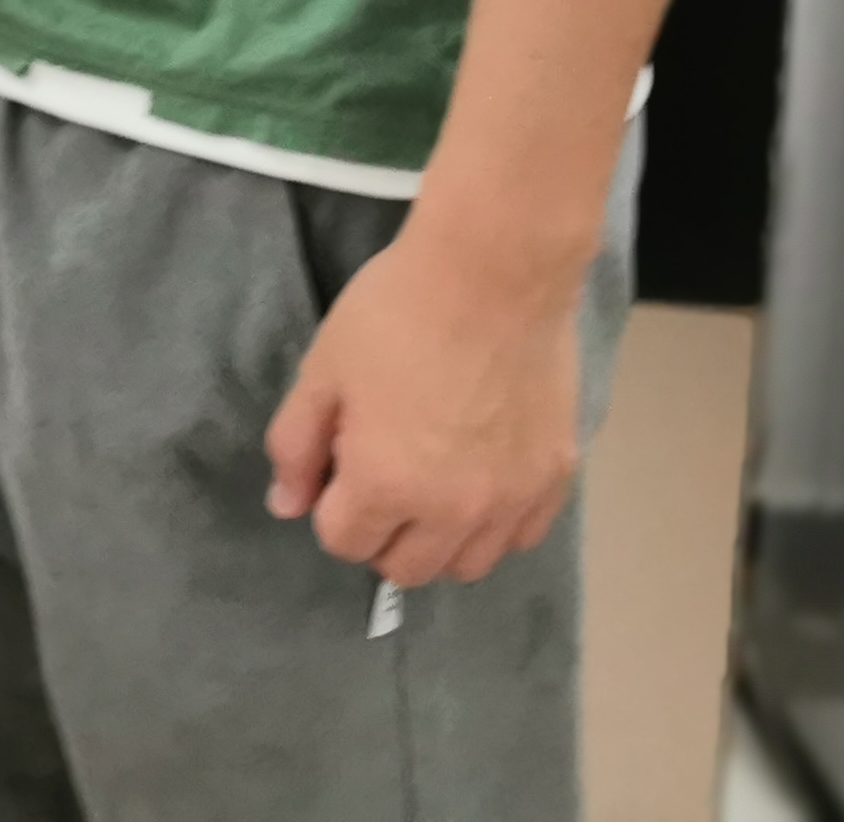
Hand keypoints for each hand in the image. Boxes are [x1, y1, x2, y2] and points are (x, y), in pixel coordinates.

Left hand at [264, 222, 582, 589]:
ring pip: (468, 565)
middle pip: (406, 569)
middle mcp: (454, 510)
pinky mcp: (556, 478)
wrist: (494, 274)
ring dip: (437, 540)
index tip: (339, 466)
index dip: (331, 508)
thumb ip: (296, 447)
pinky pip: (522, 537)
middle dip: (379, 534)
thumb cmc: (394, 314)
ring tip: (429, 482)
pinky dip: (494, 525)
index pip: (344, 543)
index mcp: (386, 484)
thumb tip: (287, 506)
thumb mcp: (322, 372)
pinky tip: (479, 478)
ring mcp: (512, 499)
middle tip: (379, 476)